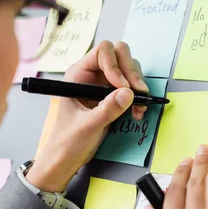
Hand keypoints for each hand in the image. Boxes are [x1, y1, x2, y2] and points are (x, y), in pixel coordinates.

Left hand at [27, 41, 148, 191]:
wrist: (68, 157)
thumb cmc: (69, 141)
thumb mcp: (87, 126)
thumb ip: (107, 109)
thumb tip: (128, 93)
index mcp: (79, 74)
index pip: (103, 52)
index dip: (116, 66)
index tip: (122, 88)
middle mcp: (92, 74)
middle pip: (120, 54)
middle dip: (132, 72)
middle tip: (139, 93)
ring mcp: (104, 84)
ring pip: (129, 69)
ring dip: (138, 86)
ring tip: (139, 108)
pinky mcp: (113, 96)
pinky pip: (131, 87)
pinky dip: (139, 97)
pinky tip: (138, 112)